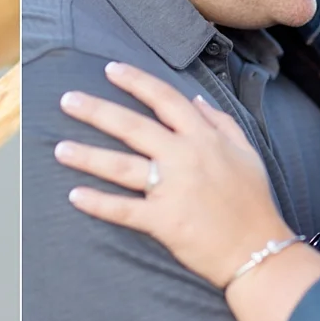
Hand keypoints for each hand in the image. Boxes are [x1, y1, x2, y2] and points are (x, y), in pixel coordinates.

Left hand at [54, 61, 291, 286]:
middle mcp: (185, 158)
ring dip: (87, 156)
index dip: (137, 81)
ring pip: (121, 166)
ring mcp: (172, 189)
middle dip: (96, 111)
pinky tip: (75, 195)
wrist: (260, 251)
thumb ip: (221, 123)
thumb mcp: (247, 153)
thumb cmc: (253, 202)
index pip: (165, 99)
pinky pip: (124, 210)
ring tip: (59, 149)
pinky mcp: (164, 221)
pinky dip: (98, 203)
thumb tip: (196, 100)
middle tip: (66, 100)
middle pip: (132, 126)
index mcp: (204, 138)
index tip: (110, 70)